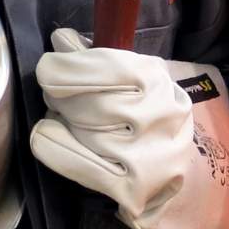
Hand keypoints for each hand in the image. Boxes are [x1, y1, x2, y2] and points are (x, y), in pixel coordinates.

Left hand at [30, 28, 228, 228]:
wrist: (179, 181)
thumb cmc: (146, 121)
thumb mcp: (134, 83)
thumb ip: (97, 60)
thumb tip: (62, 40)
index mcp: (157, 80)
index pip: (103, 66)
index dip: (64, 66)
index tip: (50, 69)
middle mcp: (158, 115)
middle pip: (84, 100)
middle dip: (59, 98)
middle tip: (58, 100)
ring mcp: (148, 155)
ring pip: (77, 129)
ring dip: (59, 123)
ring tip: (67, 122)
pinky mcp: (133, 188)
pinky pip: (74, 160)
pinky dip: (52, 147)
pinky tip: (48, 139)